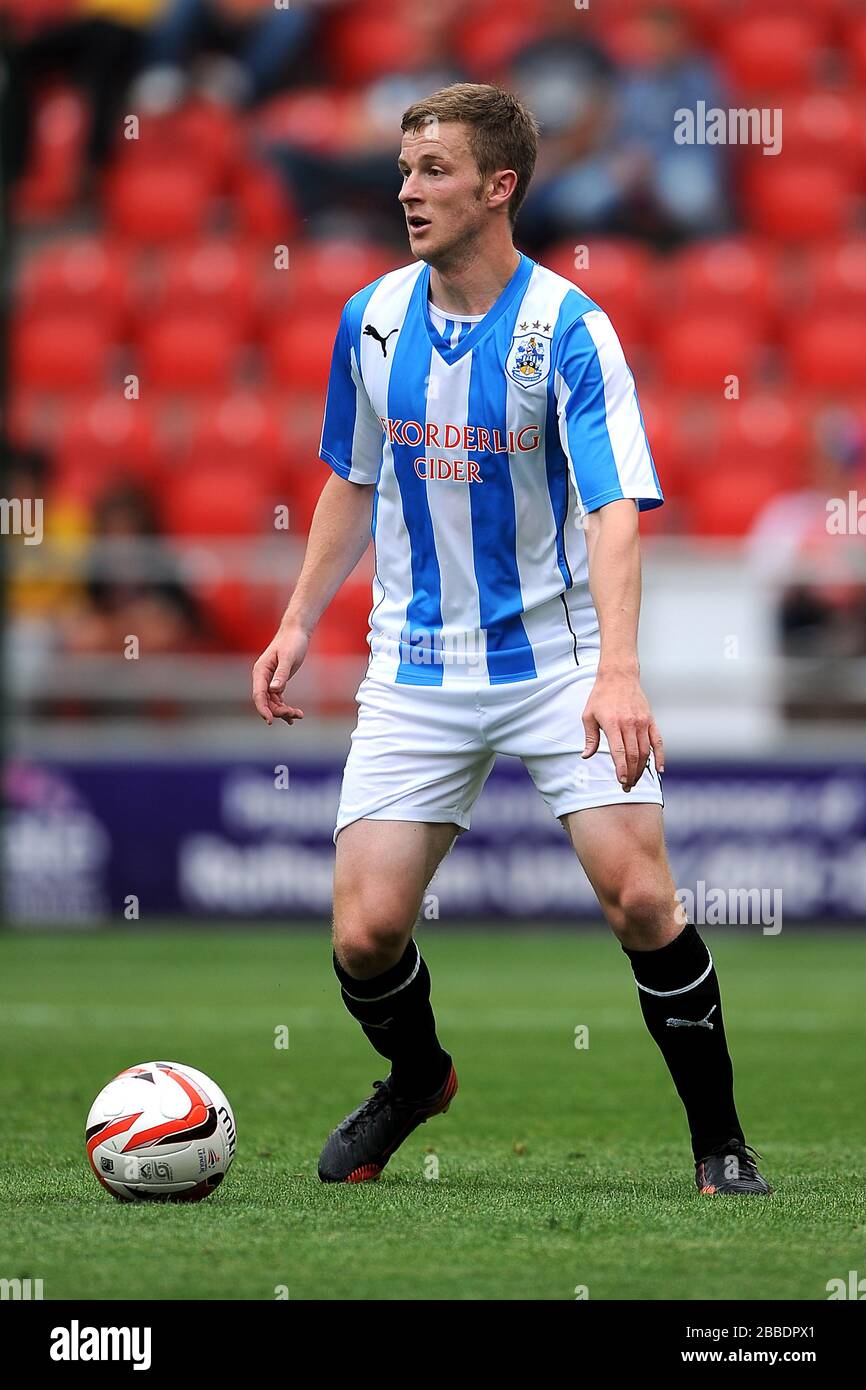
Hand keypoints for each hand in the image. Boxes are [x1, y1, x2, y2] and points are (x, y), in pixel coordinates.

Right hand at [251, 622, 308, 725]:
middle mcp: (262, 677)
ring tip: (299, 715)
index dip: (263, 709)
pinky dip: (285, 707)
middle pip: (265, 701)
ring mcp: (268, 680)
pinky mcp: (277, 682)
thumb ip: (281, 673)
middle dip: (278, 711)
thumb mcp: (288, 657)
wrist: (296, 632)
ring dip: (283, 711)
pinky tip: (294, 716)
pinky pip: (277, 699)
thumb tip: (274, 690)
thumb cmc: (292, 642)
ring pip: (272, 702)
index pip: (258, 694)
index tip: (270, 721)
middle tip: (295, 715)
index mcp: (261, 671)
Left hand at [581, 670, 664, 791]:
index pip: (619, 752)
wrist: (619, 676)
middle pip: (633, 755)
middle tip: (627, 787)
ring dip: (642, 769)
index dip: (621, 769)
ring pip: (645, 751)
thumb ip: (590, 738)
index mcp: (613, 723)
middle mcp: (630, 724)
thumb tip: (586, 756)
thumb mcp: (588, 715)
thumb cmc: (600, 696)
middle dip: (631, 774)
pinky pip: (658, 741)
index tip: (621, 782)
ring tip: (636, 781)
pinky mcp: (650, 720)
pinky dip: (659, 756)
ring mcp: (642, 722)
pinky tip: (659, 769)